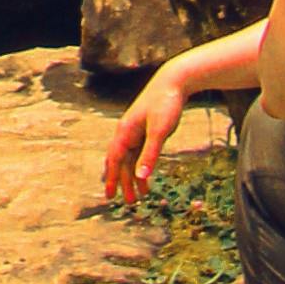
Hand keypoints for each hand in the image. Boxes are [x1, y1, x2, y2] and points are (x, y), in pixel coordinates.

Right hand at [103, 62, 196, 207]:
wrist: (174, 81)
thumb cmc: (165, 103)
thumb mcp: (159, 132)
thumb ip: (150, 155)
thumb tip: (140, 177)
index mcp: (125, 131)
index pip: (114, 159)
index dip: (111, 178)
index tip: (109, 196)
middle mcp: (127, 131)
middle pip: (121, 161)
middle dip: (123, 182)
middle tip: (129, 202)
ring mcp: (136, 130)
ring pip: (130, 158)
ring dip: (133, 176)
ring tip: (140, 195)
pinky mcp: (147, 129)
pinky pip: (139, 152)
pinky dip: (141, 166)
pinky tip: (147, 176)